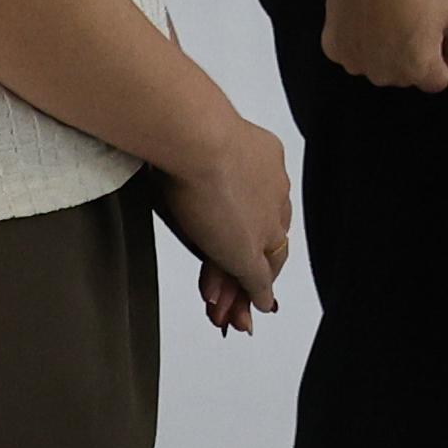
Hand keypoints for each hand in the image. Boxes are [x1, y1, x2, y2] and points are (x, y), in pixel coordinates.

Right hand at [166, 114, 291, 332]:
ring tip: (229, 315)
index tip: (227, 241)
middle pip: (264, 236)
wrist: (194, 137)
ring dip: (243, 289)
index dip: (245, 227)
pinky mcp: (250, 246)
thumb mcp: (189, 152)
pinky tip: (251, 310)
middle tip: (234, 292)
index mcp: (260, 158)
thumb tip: (177, 170)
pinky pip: (257, 278)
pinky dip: (252, 296)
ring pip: (261, 259)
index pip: (257, 203)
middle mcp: (270, 188)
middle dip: (248, 267)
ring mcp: (263, 219)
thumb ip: (193, 166)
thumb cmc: (180, 132)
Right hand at [322, 0, 447, 92]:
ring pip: (379, 65)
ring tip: (388, 13)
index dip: (441, 55)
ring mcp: (356, 62)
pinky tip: (367, 14)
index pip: (437, 80)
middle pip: (407, 75)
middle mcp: (384, 74)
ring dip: (386, 49)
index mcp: (417, 69)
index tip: (434, 31)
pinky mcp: (334, 48)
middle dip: (414, 53)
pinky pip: (355, 52)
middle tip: (411, 17)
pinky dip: (361, 40)